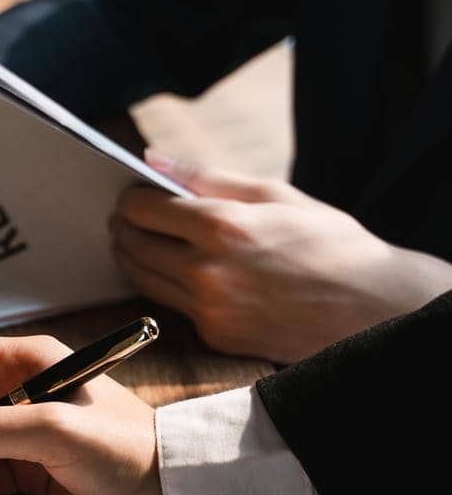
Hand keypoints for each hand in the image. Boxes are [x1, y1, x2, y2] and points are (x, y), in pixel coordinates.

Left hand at [113, 152, 451, 363]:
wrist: (372, 308)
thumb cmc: (329, 243)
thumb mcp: (276, 195)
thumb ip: (208, 178)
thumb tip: (153, 159)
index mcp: (223, 228)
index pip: (143, 209)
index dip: (129, 198)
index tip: (129, 192)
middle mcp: (208, 272)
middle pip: (133, 245)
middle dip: (122, 226)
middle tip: (123, 215)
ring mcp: (208, 309)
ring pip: (142, 279)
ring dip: (131, 257)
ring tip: (136, 239)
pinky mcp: (214, 335)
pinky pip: (171, 305)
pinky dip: (163, 284)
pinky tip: (170, 268)